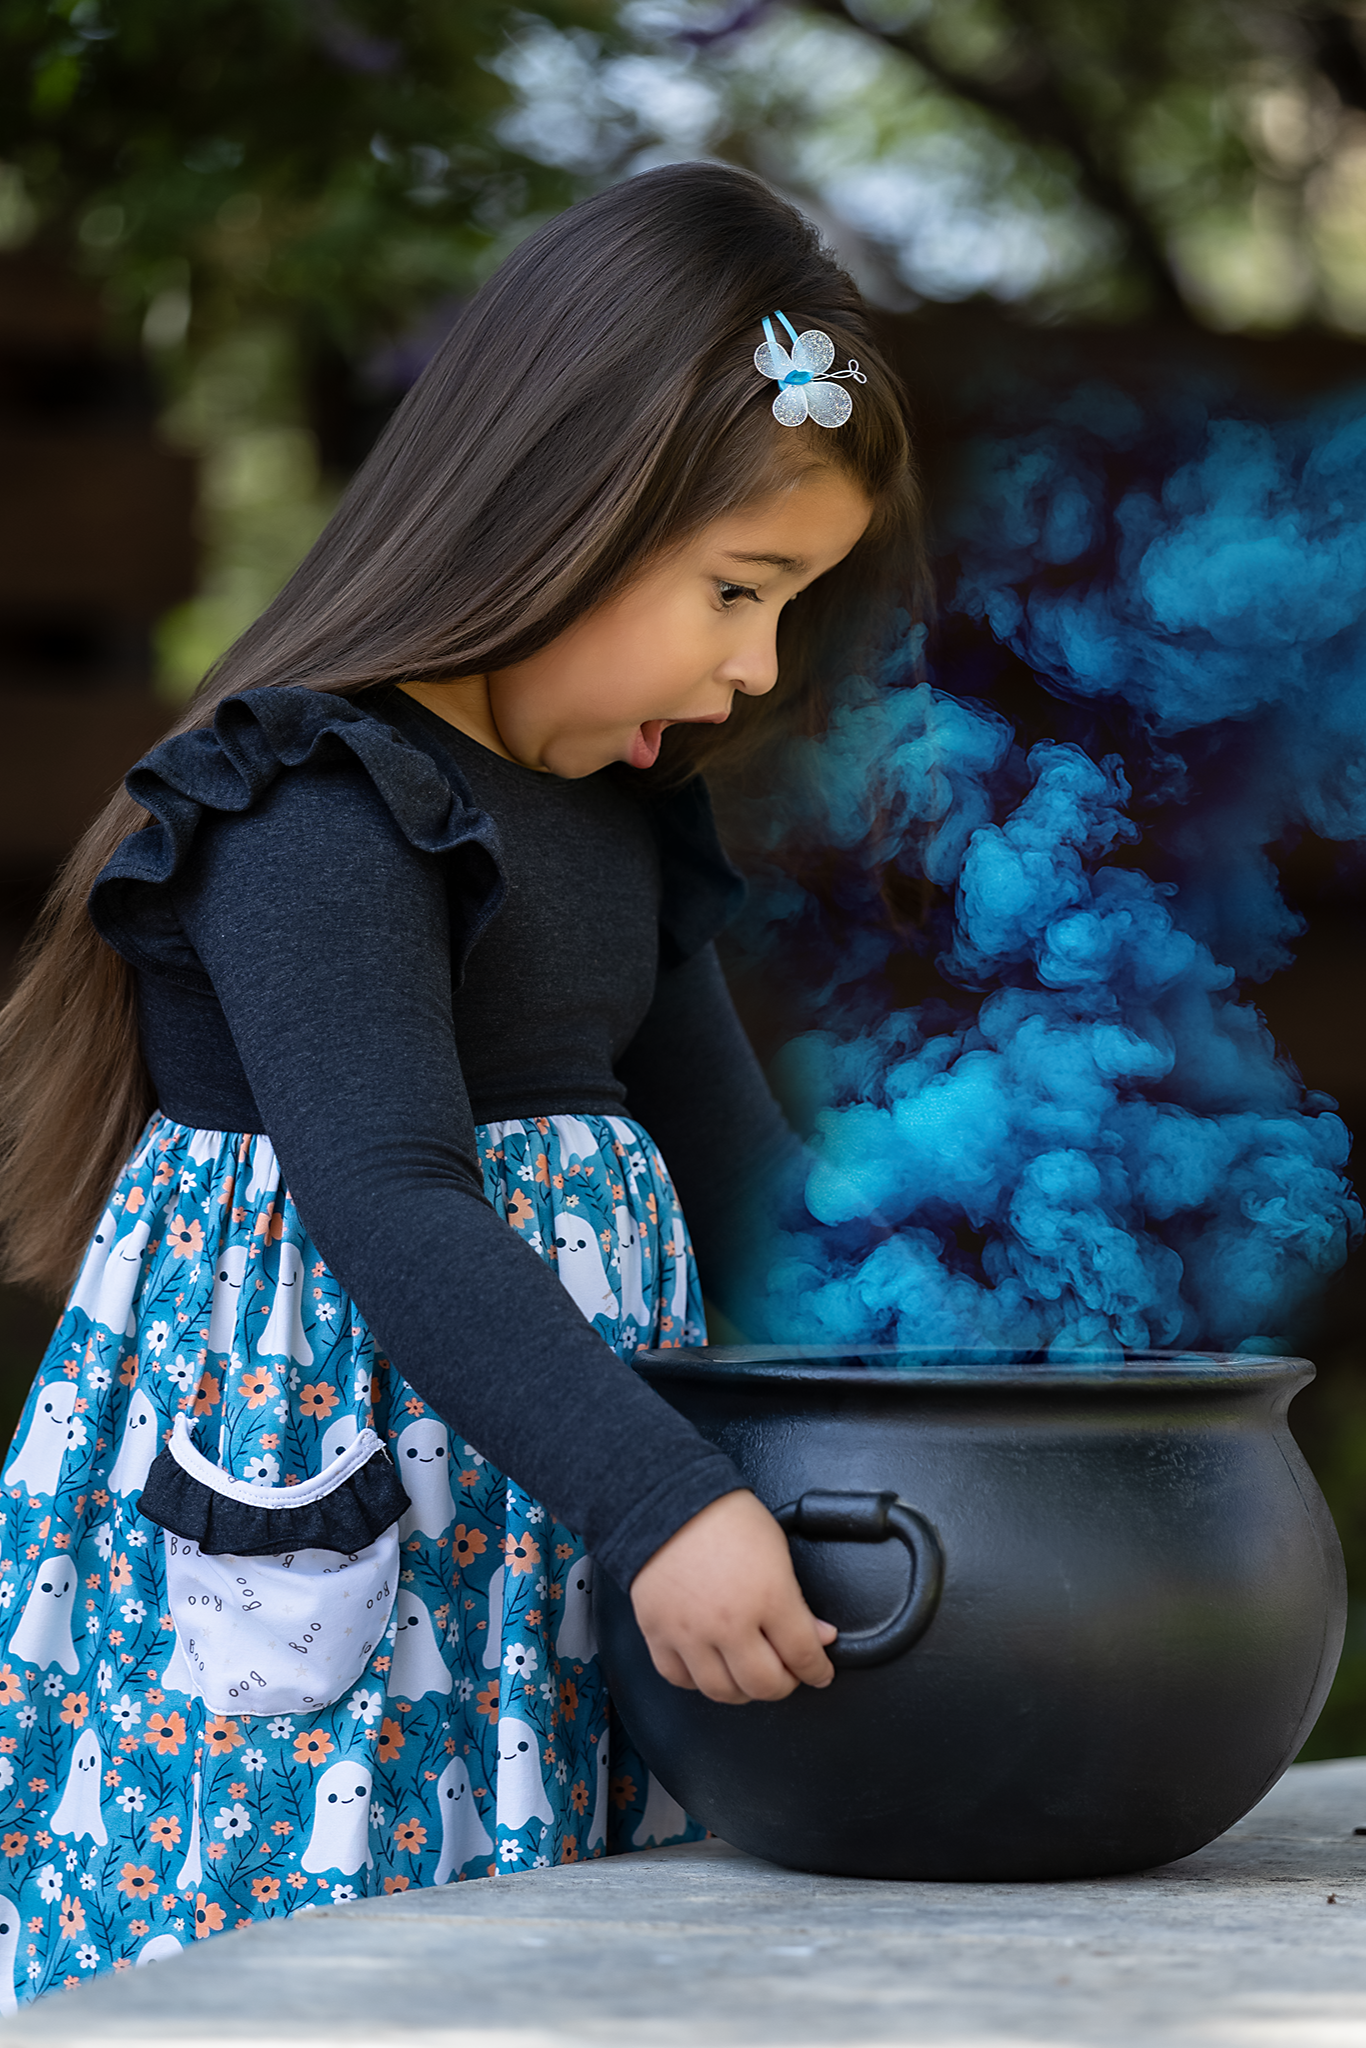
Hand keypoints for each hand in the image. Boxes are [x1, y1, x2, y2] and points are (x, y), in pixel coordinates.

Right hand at [629, 1490, 836, 1704]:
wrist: (668, 1498)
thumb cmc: (724, 1516)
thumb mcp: (777, 1549)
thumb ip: (797, 1600)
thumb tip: (817, 1636)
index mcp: (768, 1597)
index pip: (803, 1655)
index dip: (817, 1670)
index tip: (819, 1672)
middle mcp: (729, 1623)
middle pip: (765, 1685)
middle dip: (784, 1684)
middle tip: (786, 1673)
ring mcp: (690, 1633)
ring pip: (723, 1691)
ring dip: (743, 1689)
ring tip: (749, 1673)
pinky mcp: (658, 1633)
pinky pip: (679, 1678)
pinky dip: (697, 1680)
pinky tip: (709, 1666)